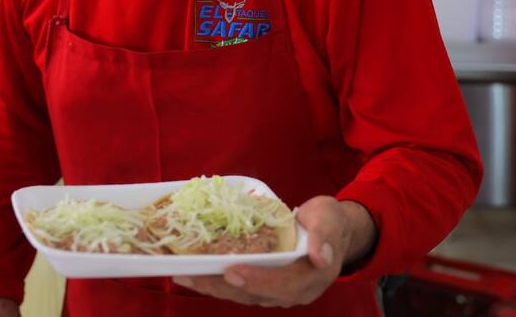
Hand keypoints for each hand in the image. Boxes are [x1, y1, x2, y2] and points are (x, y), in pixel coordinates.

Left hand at [172, 196, 376, 307]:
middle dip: (223, 286)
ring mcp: (278, 291)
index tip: (233, 271)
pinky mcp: (265, 285)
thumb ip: (324, 236)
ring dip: (213, 286)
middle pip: (255, 294)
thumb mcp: (329, 219)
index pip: (283, 285)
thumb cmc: (328, 221)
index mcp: (312, 278)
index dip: (258, 280)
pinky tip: (194, 272)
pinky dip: (216, 281)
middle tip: (194, 275)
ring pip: (243, 294)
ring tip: (185, 275)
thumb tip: (320, 256)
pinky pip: (239, 287)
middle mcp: (294, 291)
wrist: (331, 230)